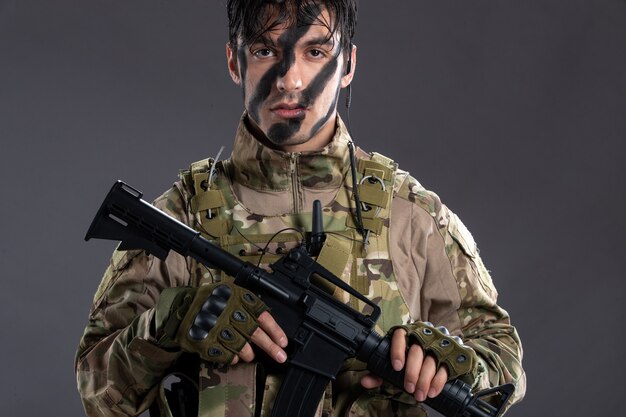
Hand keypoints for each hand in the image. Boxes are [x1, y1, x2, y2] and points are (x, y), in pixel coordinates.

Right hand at [156, 283, 287, 363]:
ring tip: (250, 356)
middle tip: (281, 357)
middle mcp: (228, 312)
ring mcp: (216, 328)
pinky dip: (233, 358)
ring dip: (249, 354)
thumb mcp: (231, 294)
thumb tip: (269, 326)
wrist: (180, 308)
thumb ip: (248, 306)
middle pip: (255, 333)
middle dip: (270, 347)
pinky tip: (235, 358)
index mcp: (237, 298)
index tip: (283, 342)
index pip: (262, 315)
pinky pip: (226, 354)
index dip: (275, 330)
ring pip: (242, 346)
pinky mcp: (206, 341)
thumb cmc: (210, 301)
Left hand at [361, 327, 448, 401]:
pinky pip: (444, 368)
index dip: (397, 351)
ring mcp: (438, 344)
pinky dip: (437, 382)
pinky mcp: (450, 356)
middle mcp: (423, 336)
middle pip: (417, 352)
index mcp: (407, 333)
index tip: (396, 367)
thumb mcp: (396, 363)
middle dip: (412, 372)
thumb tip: (365, 381)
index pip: (400, 335)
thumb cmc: (410, 358)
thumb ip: (380, 372)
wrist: (438, 350)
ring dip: (424, 380)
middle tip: (408, 388)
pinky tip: (431, 391)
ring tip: (419, 394)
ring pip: (431, 361)